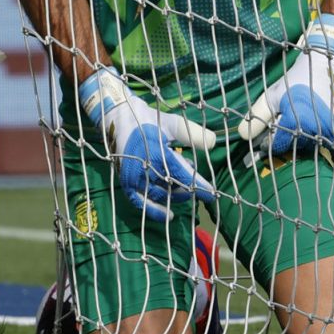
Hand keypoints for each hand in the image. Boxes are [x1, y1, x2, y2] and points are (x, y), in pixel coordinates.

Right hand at [78, 68, 216, 221]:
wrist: (118, 118)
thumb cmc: (148, 120)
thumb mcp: (172, 124)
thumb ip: (192, 134)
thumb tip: (214, 141)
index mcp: (158, 155)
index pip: (184, 176)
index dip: (200, 186)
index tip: (212, 194)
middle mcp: (146, 170)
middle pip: (173, 188)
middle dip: (188, 190)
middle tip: (199, 189)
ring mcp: (134, 178)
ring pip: (160, 196)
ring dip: (174, 196)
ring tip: (185, 192)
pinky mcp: (126, 183)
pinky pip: (140, 202)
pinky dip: (154, 211)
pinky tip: (168, 215)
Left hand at [236, 15, 333, 156]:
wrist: (326, 65)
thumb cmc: (295, 79)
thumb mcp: (272, 95)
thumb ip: (257, 117)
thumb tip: (243, 136)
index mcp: (298, 122)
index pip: (278, 145)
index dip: (270, 142)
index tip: (267, 136)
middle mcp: (317, 130)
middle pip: (296, 147)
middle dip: (288, 139)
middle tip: (286, 124)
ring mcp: (333, 131)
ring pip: (311, 145)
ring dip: (304, 137)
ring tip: (300, 119)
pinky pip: (327, 140)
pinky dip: (319, 135)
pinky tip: (315, 120)